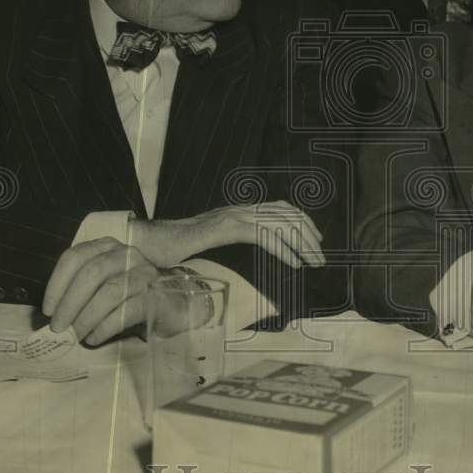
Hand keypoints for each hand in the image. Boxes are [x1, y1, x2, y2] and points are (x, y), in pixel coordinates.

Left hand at [41, 237, 161, 343]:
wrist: (169, 307)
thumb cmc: (127, 298)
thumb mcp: (100, 288)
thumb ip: (79, 294)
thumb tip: (53, 315)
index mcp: (107, 248)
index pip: (76, 256)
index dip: (57, 283)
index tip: (48, 309)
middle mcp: (127, 254)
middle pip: (92, 272)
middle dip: (70, 302)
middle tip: (58, 328)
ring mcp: (144, 273)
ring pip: (110, 290)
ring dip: (87, 316)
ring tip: (77, 335)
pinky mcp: (157, 295)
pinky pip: (128, 310)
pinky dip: (106, 326)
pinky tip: (95, 338)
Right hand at [130, 201, 325, 269]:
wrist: (151, 242)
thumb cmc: (178, 247)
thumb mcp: (215, 243)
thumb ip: (234, 241)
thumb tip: (253, 256)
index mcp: (240, 211)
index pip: (282, 209)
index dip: (303, 222)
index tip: (316, 241)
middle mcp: (240, 209)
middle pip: (287, 214)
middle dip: (309, 235)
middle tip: (320, 258)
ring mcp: (233, 217)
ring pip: (279, 224)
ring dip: (301, 244)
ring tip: (312, 262)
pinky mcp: (225, 229)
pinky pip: (262, 236)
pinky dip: (282, 249)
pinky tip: (293, 264)